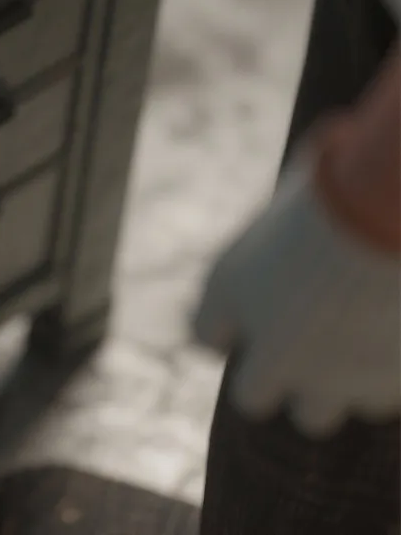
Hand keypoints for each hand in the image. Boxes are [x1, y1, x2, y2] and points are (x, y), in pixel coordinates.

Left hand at [192, 138, 400, 436]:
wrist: (391, 218)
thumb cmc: (344, 185)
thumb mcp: (306, 185)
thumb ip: (298, 214)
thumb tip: (317, 178)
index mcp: (230, 293)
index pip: (207, 335)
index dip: (231, 327)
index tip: (256, 314)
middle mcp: (273, 351)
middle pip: (253, 398)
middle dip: (275, 376)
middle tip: (310, 346)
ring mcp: (332, 380)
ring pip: (322, 412)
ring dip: (338, 380)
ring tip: (364, 334)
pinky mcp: (388, 388)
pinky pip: (381, 400)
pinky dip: (387, 374)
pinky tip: (394, 335)